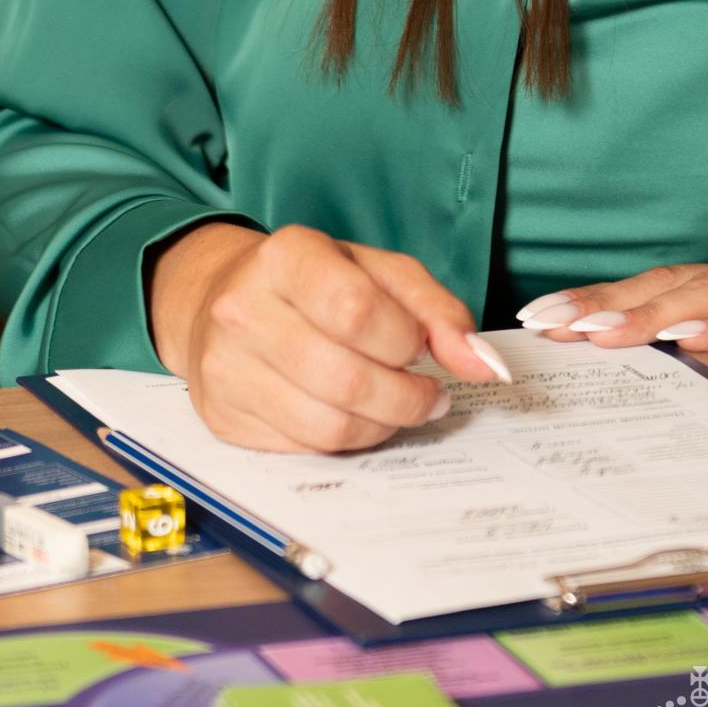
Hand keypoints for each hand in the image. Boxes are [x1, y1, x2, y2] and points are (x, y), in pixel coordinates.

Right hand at [148, 221, 509, 450]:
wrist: (226, 300)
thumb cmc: (317, 284)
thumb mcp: (381, 274)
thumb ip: (439, 312)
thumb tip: (484, 364)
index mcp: (287, 257)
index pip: (358, 311)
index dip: (405, 341)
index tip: (421, 348)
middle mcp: (244, 310)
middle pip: (347, 378)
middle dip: (407, 397)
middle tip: (429, 394)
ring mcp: (226, 366)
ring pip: (328, 426)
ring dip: (382, 425)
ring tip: (397, 405)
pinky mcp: (222, 416)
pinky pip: (303, 449)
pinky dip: (344, 440)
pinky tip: (354, 415)